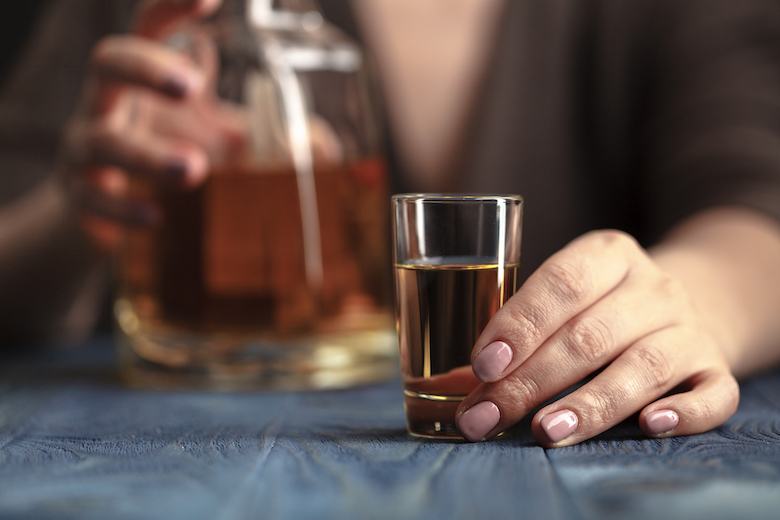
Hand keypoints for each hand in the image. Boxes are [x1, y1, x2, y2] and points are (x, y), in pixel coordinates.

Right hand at [60, 0, 244, 248]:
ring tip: (192, 169)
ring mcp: (87, 147)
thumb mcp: (215, 136)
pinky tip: (154, 218)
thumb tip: (327, 145)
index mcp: (143, 76)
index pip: (150, 26)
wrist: (107, 209)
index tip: (208, 0)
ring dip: (147, 155)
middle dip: (146, 68)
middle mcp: (108, 102)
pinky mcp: (80, 196)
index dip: (172, 7)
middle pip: (106, 62)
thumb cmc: (167, 152)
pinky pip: (93, 199)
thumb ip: (256, 130)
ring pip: (101, 140)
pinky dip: (123, 208)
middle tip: (191, 86)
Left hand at [455, 229, 739, 445]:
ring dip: (592, 404)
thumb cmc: (600, 305)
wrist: (685, 303)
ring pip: (644, 366)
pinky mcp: (716, 368)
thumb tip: (450, 382)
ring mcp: (689, 328)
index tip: (483, 365)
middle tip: (487, 417)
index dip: (520, 325)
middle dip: (531, 381)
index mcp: (608, 254)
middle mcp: (654, 287)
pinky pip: (711, 393)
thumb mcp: (564, 297)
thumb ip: (516, 333)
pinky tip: (649, 426)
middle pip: (590, 336)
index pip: (562, 283)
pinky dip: (684, 412)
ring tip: (546, 431)